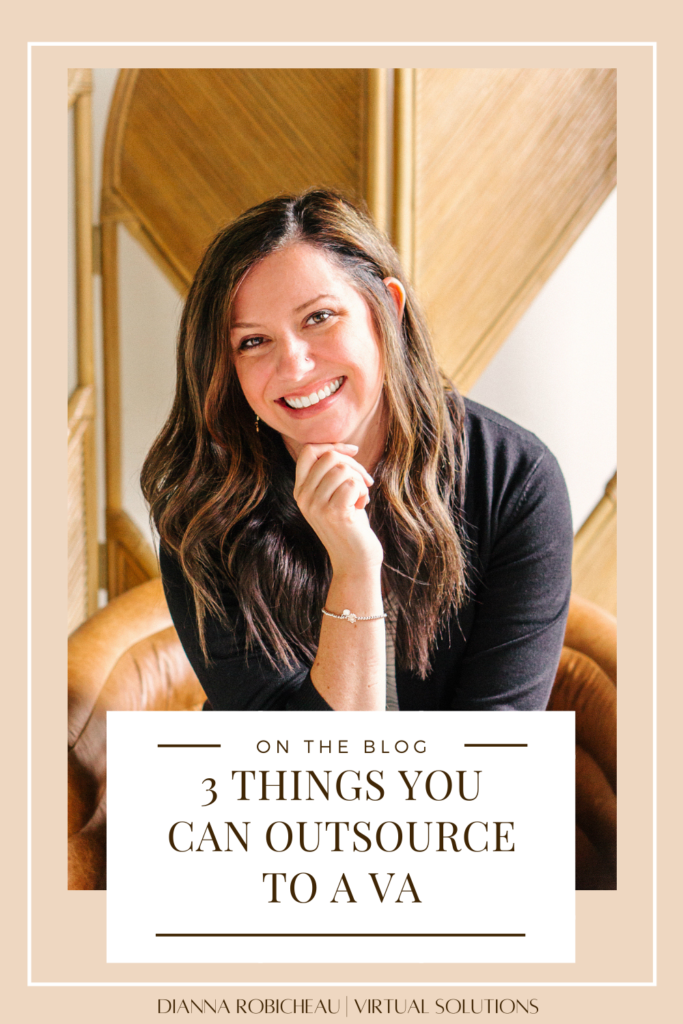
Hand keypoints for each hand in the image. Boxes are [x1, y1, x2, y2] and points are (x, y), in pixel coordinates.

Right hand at [293, 443, 383, 576]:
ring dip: (360, 480)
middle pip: (329, 456)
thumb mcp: (333, 496)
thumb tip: (344, 448)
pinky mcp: (334, 513)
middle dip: (353, 464)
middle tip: (364, 482)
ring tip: (360, 497)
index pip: (309, 451)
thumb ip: (330, 475)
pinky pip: (353, 484)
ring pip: (343, 469)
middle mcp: (303, 497)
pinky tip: (362, 506)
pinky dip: (364, 491)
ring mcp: (316, 506)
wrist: (355, 561)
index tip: (353, 450)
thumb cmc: (350, 525)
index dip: (333, 445)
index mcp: (300, 490)